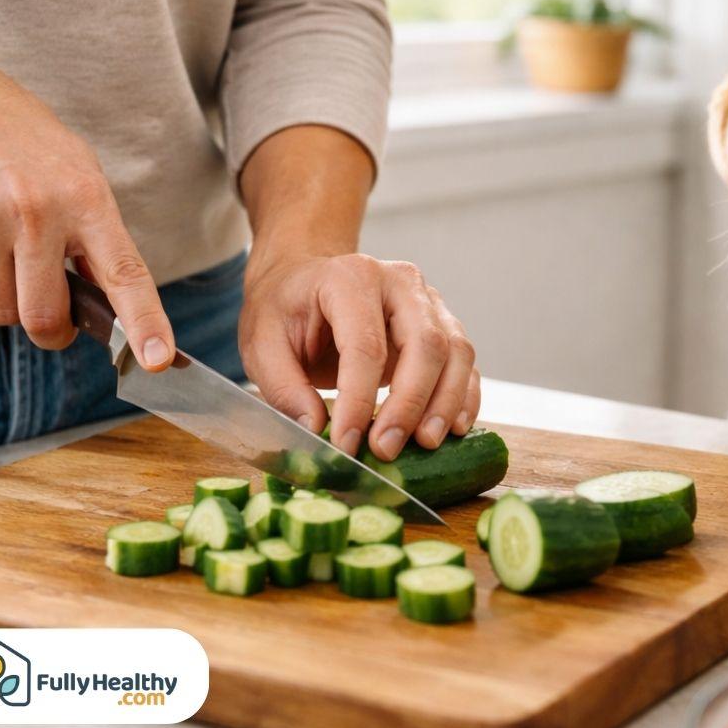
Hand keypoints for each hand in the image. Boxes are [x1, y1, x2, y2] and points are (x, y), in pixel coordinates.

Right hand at [0, 58, 173, 369]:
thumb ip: (99, 241)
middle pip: (44, 317)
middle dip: (52, 332)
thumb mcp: (82, 177)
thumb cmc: (30, 149)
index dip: (144, 322)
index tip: (157, 360)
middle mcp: (37, 214)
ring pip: (2, 312)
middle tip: (56, 319)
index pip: (125, 274)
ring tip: (12, 251)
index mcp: (87, 201)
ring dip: (11, 300)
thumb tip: (112, 309)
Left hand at [239, 253, 479, 460]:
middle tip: (388, 449)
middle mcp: (399, 283)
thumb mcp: (262, 343)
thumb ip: (284, 387)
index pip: (365, 345)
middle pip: (425, 344)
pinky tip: (453, 429)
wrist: (307, 280)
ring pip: (456, 352)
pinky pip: (465, 362)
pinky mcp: (443, 325)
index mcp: (350, 278)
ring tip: (426, 444)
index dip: (358, 400)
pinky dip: (464, 397)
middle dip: (411, 404)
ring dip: (446, 404)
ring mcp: (429, 302)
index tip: (346, 444)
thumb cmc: (285, 309)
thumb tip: (315, 430)